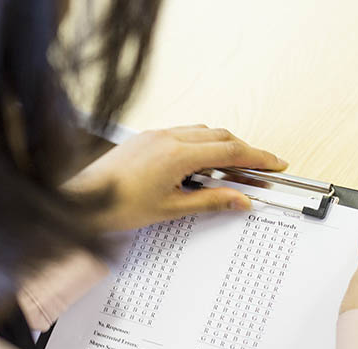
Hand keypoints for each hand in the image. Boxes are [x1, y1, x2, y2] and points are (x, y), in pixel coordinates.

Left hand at [64, 124, 287, 230]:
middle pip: (219, 135)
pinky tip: (201, 162)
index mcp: (177, 154)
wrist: (81, 201)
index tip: (276, 163)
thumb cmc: (118, 206)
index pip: (230, 151)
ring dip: (222, 144)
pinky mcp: (145, 138)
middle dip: (244, 149)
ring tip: (234, 167)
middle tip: (261, 165)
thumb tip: (241, 201)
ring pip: (201, 130)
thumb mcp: (172, 208)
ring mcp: (154, 134)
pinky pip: (182, 132)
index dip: (257, 157)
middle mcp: (167, 137)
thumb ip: (211, 201)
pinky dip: (201, 142)